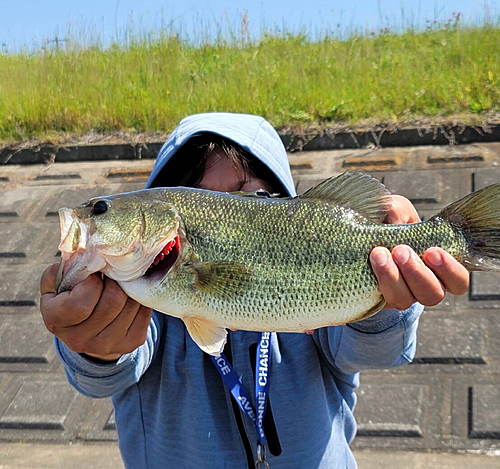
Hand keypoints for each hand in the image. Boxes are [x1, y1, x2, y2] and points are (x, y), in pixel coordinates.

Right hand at [40, 264, 151, 360]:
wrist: (87, 330)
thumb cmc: (70, 298)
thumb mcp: (57, 285)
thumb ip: (61, 270)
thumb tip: (79, 256)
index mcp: (56, 321)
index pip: (80, 304)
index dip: (92, 283)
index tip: (94, 275)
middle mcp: (80, 340)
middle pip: (113, 301)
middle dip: (116, 281)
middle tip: (113, 274)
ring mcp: (107, 345)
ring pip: (131, 304)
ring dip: (130, 287)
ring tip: (122, 282)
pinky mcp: (131, 343)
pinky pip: (144, 312)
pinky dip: (140, 297)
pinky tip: (131, 294)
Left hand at [369, 195, 469, 309]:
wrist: (356, 234)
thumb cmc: (386, 221)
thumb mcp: (394, 209)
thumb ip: (397, 211)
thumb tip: (394, 223)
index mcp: (438, 266)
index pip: (457, 279)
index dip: (449, 270)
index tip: (432, 251)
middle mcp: (423, 285)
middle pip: (433, 294)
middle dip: (417, 273)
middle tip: (401, 251)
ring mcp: (400, 294)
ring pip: (405, 299)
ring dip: (393, 277)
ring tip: (379, 254)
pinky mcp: (378, 298)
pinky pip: (381, 300)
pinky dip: (377, 281)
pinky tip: (369, 264)